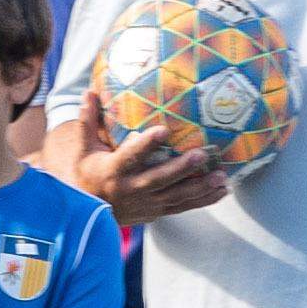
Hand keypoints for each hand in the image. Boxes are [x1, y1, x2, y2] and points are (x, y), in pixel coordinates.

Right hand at [86, 127, 224, 225]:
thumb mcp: (84, 149)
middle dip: (181, 168)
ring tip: (221, 176)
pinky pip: (183, 206)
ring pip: (176, 196)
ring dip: (200, 187)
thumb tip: (90, 91)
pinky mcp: (157, 212)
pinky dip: (203, 200)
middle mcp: (132, 189)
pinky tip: (222, 191)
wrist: (88, 217)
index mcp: (113, 171)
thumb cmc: (87, 175)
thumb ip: (88, 120)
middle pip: (159, 179)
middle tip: (202, 154)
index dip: (146, 144)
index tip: (163, 130)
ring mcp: (147, 204)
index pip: (130, 156)